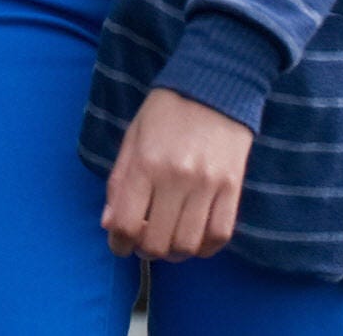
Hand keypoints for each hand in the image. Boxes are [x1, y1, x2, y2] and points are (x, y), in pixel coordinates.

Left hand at [104, 88, 251, 260]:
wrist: (214, 90)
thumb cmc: (165, 113)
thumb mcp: (131, 139)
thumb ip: (118, 182)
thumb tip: (109, 223)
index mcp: (145, 164)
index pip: (126, 222)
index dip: (118, 243)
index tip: (118, 245)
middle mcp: (176, 178)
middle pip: (158, 241)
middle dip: (144, 251)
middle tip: (142, 245)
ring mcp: (208, 186)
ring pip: (189, 244)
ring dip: (174, 253)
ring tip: (166, 243)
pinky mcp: (233, 189)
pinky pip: (220, 235)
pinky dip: (204, 248)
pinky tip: (193, 239)